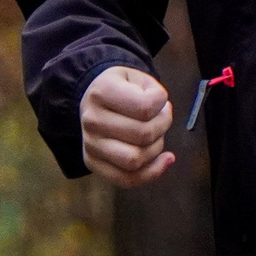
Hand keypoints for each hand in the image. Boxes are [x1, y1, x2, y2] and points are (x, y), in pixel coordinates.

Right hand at [81, 65, 175, 188]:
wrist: (92, 99)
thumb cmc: (121, 88)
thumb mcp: (136, 77)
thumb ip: (154, 92)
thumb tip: (164, 116)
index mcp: (101, 92)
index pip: (145, 107)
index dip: (162, 105)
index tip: (161, 100)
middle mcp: (92, 119)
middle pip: (143, 135)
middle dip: (163, 126)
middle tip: (162, 117)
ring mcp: (90, 144)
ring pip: (135, 160)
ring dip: (156, 149)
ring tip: (156, 135)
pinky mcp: (92, 162)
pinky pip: (127, 179)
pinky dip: (152, 173)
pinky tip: (164, 160)